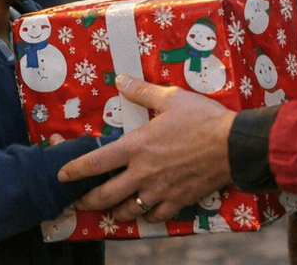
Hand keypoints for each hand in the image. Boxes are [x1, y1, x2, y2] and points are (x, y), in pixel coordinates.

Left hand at [57, 75, 235, 222]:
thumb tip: (121, 79)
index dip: (75, 170)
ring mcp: (159, 191)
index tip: (63, 176)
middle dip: (88, 200)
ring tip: (109, 210)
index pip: (96, 162)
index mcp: (137, 147)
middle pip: (105, 195)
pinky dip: (146, 216)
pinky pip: (154, 216)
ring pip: (127, 211)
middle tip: (79, 201)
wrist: (232, 144)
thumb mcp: (171, 98)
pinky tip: (144, 212)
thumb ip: (142, 91)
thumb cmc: (202, 118)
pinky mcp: (177, 201)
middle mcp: (143, 173)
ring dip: (114, 212)